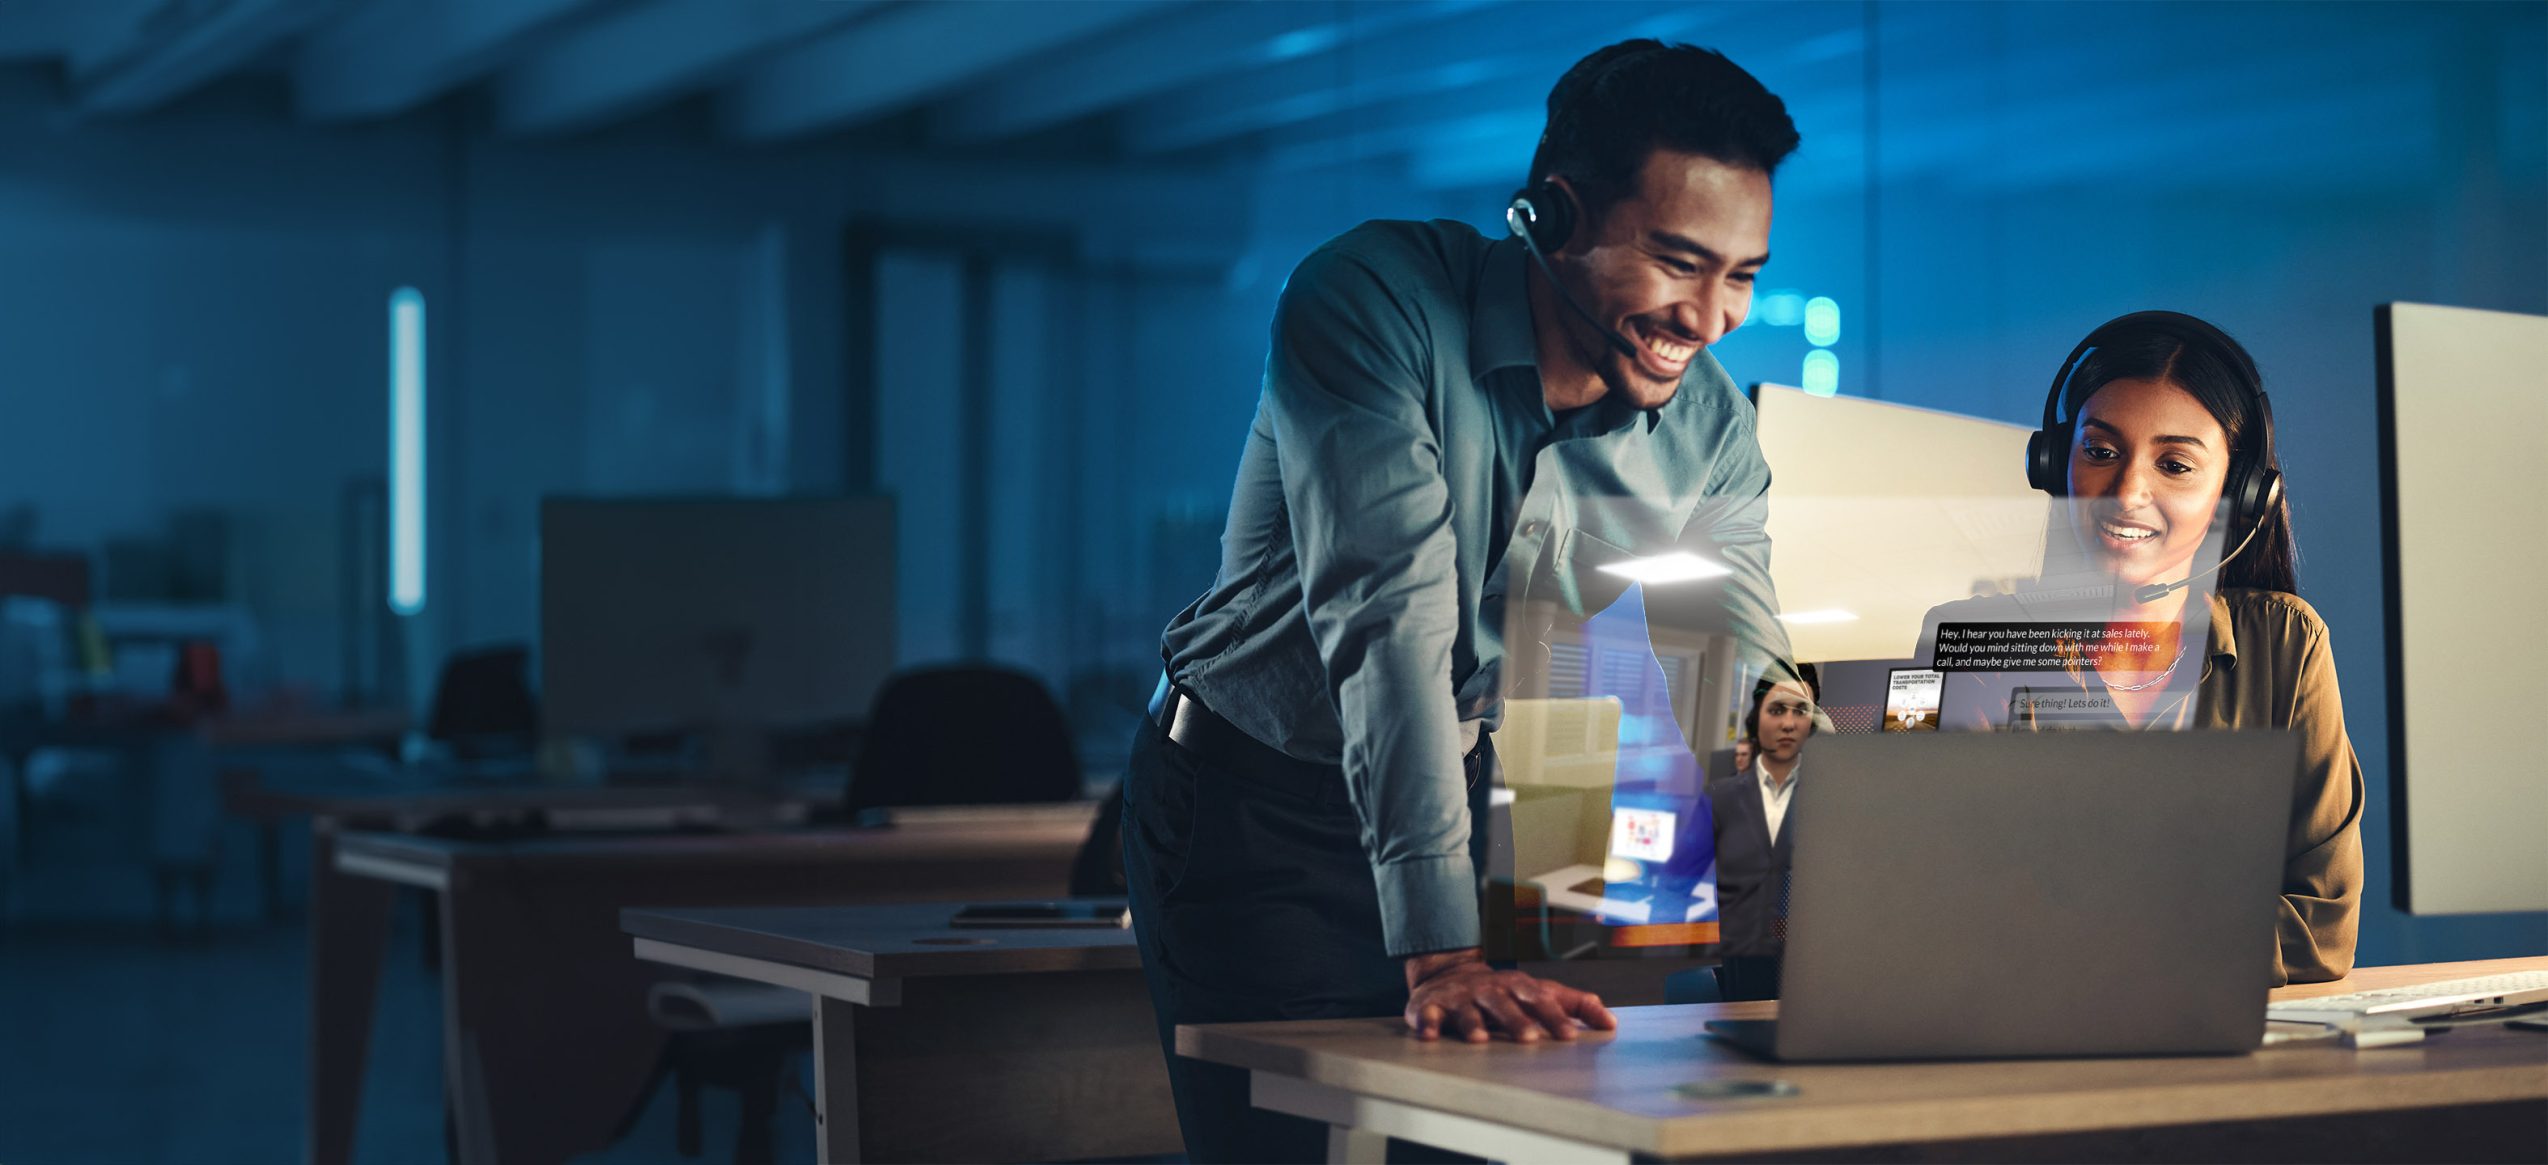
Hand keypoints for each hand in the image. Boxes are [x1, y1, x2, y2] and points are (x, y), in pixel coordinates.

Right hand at [1402, 948, 1615, 1042]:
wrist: (1449, 973)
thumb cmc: (1504, 991)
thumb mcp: (1540, 992)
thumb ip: (1576, 1005)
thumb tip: (1611, 1021)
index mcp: (1519, 987)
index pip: (1540, 1001)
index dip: (1555, 1018)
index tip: (1570, 1037)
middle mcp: (1491, 990)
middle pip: (1505, 1005)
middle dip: (1516, 1020)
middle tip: (1529, 1038)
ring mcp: (1461, 998)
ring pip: (1468, 1011)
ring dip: (1473, 1024)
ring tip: (1479, 1039)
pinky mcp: (1433, 1007)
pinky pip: (1428, 1015)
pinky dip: (1427, 1024)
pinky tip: (1429, 1035)